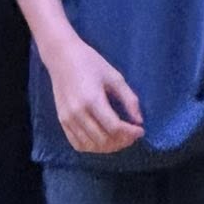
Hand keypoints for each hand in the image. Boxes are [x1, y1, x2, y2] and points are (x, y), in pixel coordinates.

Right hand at [45, 33, 144, 153]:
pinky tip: (103, 139)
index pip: (114, 127)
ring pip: (91, 145)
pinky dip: (93, 146)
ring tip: (120, 138)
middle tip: (132, 135)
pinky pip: (78, 144)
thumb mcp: (115, 77)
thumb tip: (139, 121)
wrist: (62, 57)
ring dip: (109, 147)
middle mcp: (78, 113)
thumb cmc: (90, 63)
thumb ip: (129, 99)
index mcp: (92, 99)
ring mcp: (67, 118)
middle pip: (103, 139)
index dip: (131, 133)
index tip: (141, 130)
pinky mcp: (62, 121)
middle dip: (122, 141)